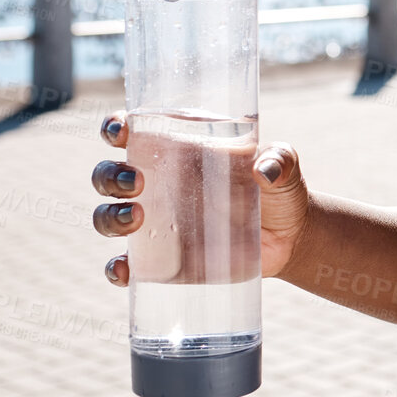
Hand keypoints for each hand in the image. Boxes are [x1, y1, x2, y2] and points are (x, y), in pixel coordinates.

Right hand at [91, 110, 310, 286]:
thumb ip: (280, 160)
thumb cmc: (279, 190)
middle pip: (108, 174)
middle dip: (109, 175)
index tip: (121, 131)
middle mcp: (157, 184)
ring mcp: (155, 224)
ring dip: (108, 217)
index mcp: (177, 150)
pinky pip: (125, 264)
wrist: (289, 240)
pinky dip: (116, 268)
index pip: (132, 131)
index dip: (115, 127)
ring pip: (107, 215)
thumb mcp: (284, 167)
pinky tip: (124, 270)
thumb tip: (264, 171)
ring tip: (135, 219)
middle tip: (137, 182)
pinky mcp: (163, 259)